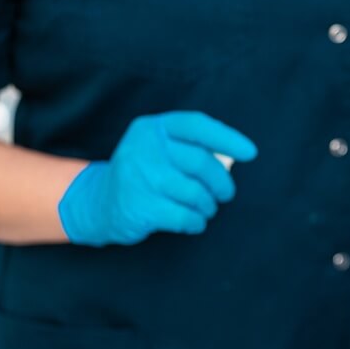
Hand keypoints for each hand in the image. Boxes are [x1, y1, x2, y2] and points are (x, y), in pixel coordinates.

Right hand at [58, 111, 257, 246]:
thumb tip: (234, 157)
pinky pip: (185, 217)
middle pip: (202, 162)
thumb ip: (190, 147)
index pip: (197, 125)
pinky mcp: (139, 206)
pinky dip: (196, 222)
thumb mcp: (160, 149)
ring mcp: (139, 178)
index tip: (251, 153)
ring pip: (196, 193)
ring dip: (208, 206)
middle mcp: (144, 148)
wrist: (98, 202)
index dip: (228, 138)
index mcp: (152, 128)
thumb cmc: (144, 174)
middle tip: (225, 194)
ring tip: (204, 208)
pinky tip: (192, 221)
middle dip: (222, 183)